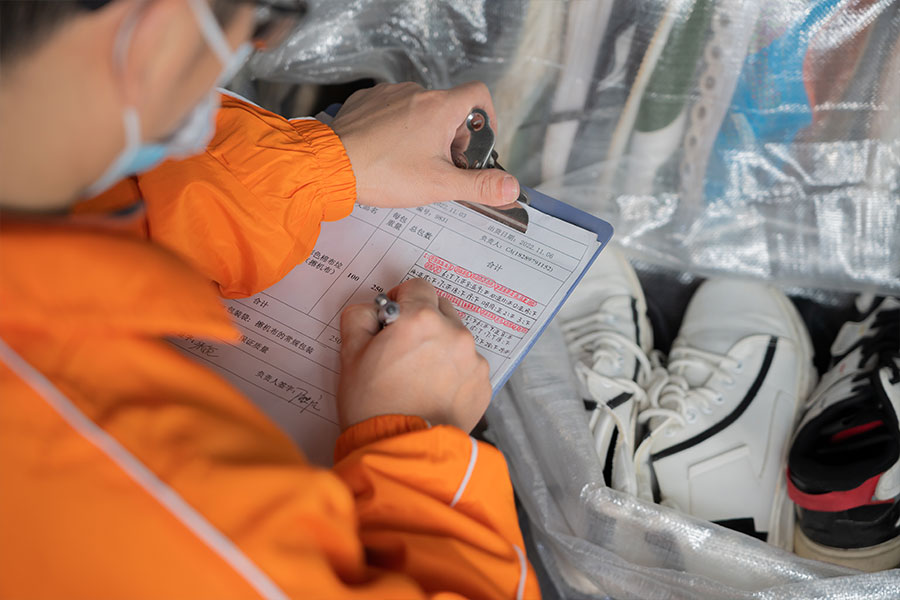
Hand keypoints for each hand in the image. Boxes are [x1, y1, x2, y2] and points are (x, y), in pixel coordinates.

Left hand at [332, 81, 519, 208]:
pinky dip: (398, 128)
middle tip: (443, 166)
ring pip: (420, 109)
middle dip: (452, 137)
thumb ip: (479, 186)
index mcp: (440, 107)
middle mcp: (416, 92)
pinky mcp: (367, 101)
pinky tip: (388, 152)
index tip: (479, 142)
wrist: (331, 166)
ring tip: (412, 163)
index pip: (479, 94)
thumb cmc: (383, 173)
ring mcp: (389, 94)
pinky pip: (393, 109)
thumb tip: (510, 187)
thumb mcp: (439, 185)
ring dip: (425, 133)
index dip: (486, 117)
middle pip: (450, 108)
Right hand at [337, 278, 491, 431]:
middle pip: (440, 309)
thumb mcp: (350, 354)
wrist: (400, 449)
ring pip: (456, 338)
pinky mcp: (482, 384)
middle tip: (402, 348)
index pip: (417, 287)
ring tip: (418, 376)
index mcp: (421, 320)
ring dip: (440, 346)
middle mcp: (454, 334)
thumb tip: (372, 310)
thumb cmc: (372, 404)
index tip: (392, 317)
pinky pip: (468, 365)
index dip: (401, 299)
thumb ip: (359, 317)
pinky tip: (433, 391)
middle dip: (422, 321)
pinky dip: (453, 371)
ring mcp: (473, 360)